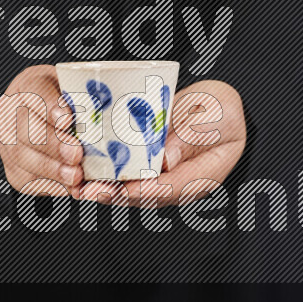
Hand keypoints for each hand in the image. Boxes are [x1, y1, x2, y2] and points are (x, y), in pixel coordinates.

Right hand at [0, 65, 82, 196]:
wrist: (55, 121)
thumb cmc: (74, 102)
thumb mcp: (80, 88)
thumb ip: (90, 97)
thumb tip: (108, 111)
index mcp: (30, 84)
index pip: (35, 90)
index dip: (49, 106)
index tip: (67, 120)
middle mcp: (12, 112)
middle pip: (25, 129)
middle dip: (52, 144)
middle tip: (76, 153)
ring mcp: (9, 142)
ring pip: (22, 158)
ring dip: (51, 170)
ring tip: (75, 176)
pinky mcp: (15, 170)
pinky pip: (29, 181)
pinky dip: (52, 186)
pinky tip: (72, 188)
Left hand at [81, 79, 245, 207]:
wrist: (220, 106)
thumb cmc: (222, 110)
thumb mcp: (216, 116)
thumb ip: (192, 137)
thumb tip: (165, 161)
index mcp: (203, 175)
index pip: (171, 188)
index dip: (143, 191)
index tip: (120, 189)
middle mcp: (181, 182)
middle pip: (146, 195)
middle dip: (116, 194)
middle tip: (89, 190)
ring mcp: (166, 176)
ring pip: (134, 189)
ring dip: (107, 188)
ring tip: (80, 186)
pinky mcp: (152, 167)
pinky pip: (130, 175)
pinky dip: (108, 174)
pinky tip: (85, 170)